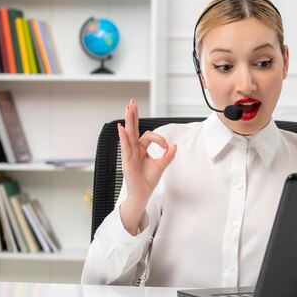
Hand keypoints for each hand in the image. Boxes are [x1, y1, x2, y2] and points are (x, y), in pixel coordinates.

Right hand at [117, 99, 176, 233]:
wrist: (142, 194)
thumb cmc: (148, 180)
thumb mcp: (161, 166)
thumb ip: (167, 156)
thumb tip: (175, 146)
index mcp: (141, 150)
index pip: (148, 137)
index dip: (158, 139)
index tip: (166, 147)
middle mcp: (133, 150)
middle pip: (133, 129)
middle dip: (133, 116)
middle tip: (132, 102)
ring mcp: (129, 154)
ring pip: (128, 134)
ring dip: (128, 121)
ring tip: (127, 108)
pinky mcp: (126, 161)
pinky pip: (125, 147)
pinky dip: (123, 137)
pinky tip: (121, 127)